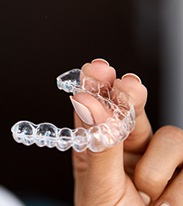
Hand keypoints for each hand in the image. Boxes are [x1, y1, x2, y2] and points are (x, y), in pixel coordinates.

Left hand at [72, 59, 182, 205]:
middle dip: (130, 96)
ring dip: (157, 170)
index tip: (96, 69)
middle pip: (133, 110)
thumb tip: (88, 100)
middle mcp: (129, 150)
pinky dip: (177, 190)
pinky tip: (163, 205)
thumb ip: (99, 145)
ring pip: (171, 135)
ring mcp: (162, 162)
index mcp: (97, 150)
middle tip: (127, 85)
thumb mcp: (99, 188)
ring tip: (145, 197)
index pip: (95, 109)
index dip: (97, 86)